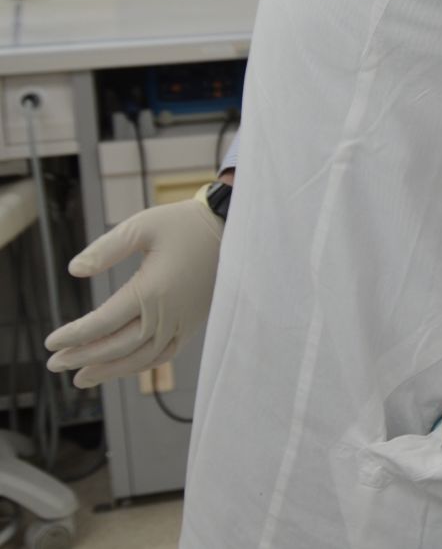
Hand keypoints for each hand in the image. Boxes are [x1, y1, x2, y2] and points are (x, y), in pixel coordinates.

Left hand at [44, 199, 223, 386]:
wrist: (230, 228)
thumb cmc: (183, 224)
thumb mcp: (142, 225)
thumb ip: (105, 248)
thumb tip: (74, 270)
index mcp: (152, 289)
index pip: (103, 323)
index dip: (74, 335)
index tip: (50, 342)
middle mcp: (168, 313)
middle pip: (118, 347)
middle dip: (83, 358)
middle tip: (54, 364)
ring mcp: (183, 321)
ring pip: (142, 358)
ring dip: (109, 371)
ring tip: (80, 378)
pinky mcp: (193, 323)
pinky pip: (164, 354)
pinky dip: (139, 366)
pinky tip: (121, 367)